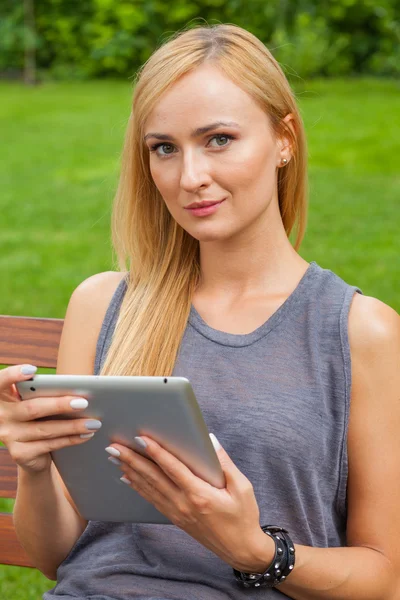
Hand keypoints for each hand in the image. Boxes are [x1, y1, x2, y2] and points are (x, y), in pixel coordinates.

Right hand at [0, 365, 101, 473]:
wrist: (32, 454)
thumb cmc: (39, 418)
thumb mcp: (38, 402)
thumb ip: (46, 394)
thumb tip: (78, 391)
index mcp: (4, 396)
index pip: (1, 381)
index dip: (13, 375)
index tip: (33, 370)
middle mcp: (1, 415)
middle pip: (32, 408)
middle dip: (60, 405)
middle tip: (83, 403)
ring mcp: (8, 436)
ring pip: (45, 429)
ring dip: (72, 425)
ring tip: (93, 423)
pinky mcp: (19, 453)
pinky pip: (49, 445)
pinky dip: (70, 439)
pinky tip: (85, 435)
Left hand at [105, 434, 274, 571]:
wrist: (241, 550)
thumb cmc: (243, 517)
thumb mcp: (242, 488)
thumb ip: (224, 463)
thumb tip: (210, 440)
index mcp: (200, 495)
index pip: (173, 469)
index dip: (156, 452)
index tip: (141, 438)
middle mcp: (184, 504)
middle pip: (153, 478)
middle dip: (132, 460)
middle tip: (114, 446)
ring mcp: (178, 513)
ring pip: (149, 488)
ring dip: (131, 471)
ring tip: (115, 457)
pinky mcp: (176, 518)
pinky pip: (153, 500)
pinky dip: (139, 488)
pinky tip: (128, 478)